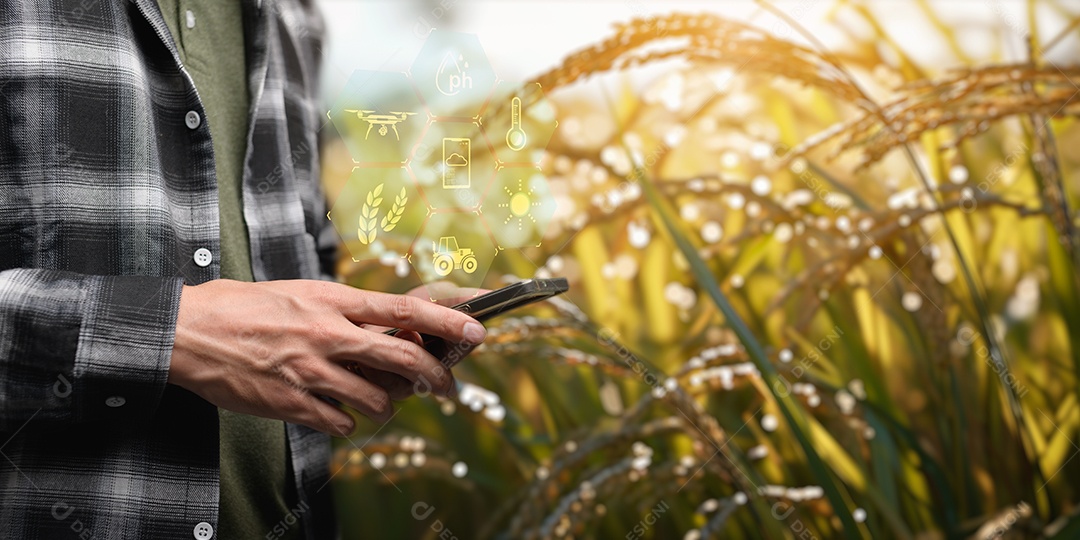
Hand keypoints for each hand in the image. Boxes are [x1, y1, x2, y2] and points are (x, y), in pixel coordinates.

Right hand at [167, 279, 487, 435]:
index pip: (402, 310)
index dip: (446, 321)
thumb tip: (381, 324)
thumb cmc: (241, 307)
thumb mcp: (298, 292)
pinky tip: (337, 413)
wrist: (186, 332)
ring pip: (376, 399)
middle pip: (401, 360)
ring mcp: (310, 371)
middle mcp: (327, 335)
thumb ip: (340, 309)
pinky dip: (347, 421)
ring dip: (385, 404)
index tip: (477, 328)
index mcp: (331, 301)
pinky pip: (341, 422)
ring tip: (376, 400)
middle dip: (434, 378)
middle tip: (446, 387)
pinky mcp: (291, 403)